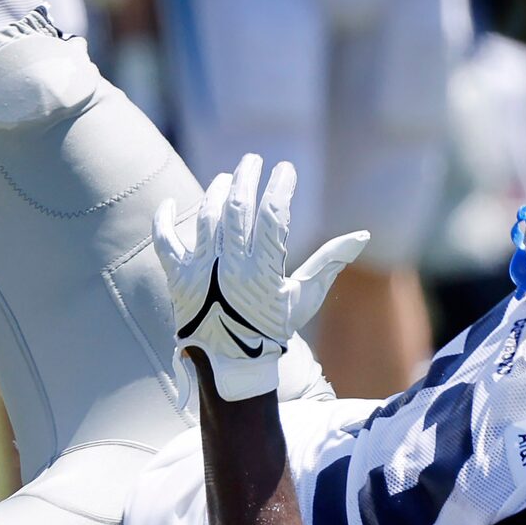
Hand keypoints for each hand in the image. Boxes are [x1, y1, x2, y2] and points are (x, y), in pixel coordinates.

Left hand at [153, 153, 369, 401]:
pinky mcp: (177, 279)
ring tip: (226, 178)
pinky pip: (164, 242)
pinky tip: (171, 202)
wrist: (231, 364)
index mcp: (263, 272)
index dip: (280, 186)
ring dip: (215, 192)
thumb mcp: (304, 296)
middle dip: (245, 178)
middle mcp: (229, 268)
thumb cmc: (272, 328)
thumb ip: (329, 262)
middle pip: (235, 208)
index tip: (285, 168)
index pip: (273, 216)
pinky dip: (164, 220)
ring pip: (205, 218)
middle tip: (252, 160)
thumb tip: (361, 234)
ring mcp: (200, 272)